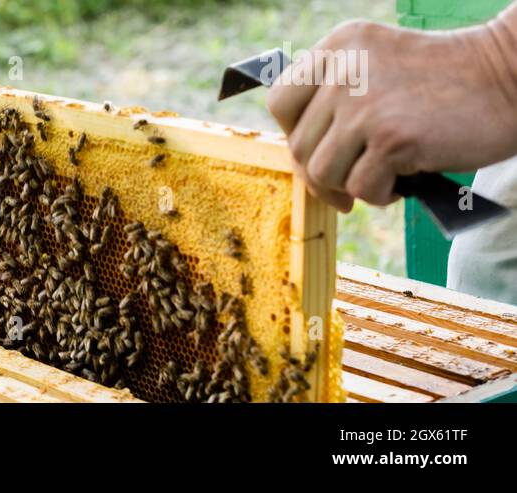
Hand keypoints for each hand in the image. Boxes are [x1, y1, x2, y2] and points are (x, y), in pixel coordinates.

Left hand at [267, 18, 516, 211]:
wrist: (511, 78)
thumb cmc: (446, 82)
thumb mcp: (379, 66)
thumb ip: (337, 95)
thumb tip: (300, 159)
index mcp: (338, 47)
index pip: (280, 103)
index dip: (296, 135)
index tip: (322, 150)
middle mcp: (344, 71)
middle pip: (299, 145)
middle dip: (324, 172)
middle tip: (352, 181)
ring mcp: (365, 104)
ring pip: (323, 172)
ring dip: (351, 186)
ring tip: (384, 176)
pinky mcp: (391, 138)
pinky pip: (361, 189)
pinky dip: (381, 195)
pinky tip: (404, 180)